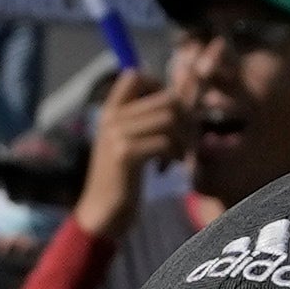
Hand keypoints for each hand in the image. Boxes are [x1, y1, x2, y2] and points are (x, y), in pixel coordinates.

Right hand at [71, 65, 179, 198]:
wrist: (102, 212)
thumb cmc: (121, 179)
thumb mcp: (127, 144)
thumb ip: (143, 121)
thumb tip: (177, 95)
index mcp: (110, 111)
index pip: (136, 76)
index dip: (161, 88)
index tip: (168, 113)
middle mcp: (111, 117)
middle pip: (165, 98)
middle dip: (185, 119)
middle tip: (186, 140)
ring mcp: (116, 134)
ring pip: (169, 118)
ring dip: (183, 138)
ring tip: (179, 155)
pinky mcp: (125, 154)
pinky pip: (164, 141)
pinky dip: (175, 154)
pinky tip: (168, 167)